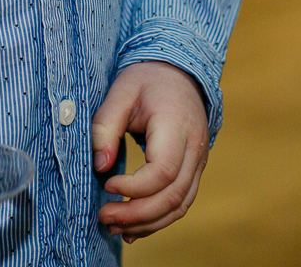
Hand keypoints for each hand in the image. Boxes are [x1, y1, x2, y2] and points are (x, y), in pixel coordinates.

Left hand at [91, 61, 209, 241]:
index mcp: (176, 125)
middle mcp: (194, 148)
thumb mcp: (120, 92)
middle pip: (172, 195)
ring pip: (179, 205)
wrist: (179, 73)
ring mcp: (199, 161)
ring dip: (147, 222)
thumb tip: (101, 166)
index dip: (133, 187)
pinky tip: (134, 228)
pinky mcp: (194, 170)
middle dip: (136, 214)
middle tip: (104, 217)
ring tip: (114, 227)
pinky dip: (158, 219)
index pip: (162, 171)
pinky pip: (181, 202)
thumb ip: (106, 127)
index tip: (106, 183)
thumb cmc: (147, 80)